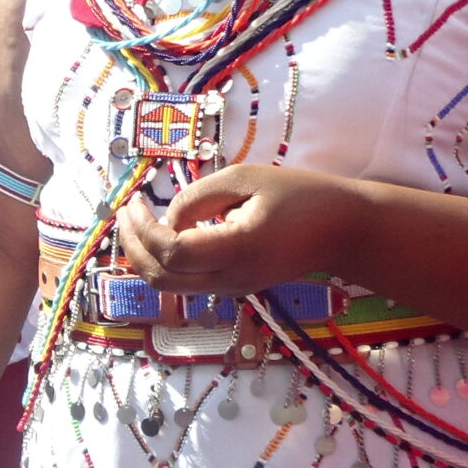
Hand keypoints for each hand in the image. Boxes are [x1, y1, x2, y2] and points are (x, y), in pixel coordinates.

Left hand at [113, 164, 365, 296]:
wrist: (343, 230)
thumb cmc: (300, 195)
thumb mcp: (247, 178)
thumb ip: (200, 196)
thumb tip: (167, 217)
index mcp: (239, 249)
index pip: (174, 252)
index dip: (145, 229)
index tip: (135, 201)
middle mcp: (231, 279)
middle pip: (161, 280)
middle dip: (133, 247)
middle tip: (124, 212)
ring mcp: (231, 289)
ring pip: (169, 287)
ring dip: (144, 256)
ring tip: (135, 221)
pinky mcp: (233, 288)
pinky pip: (185, 283)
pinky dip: (163, 262)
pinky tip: (160, 233)